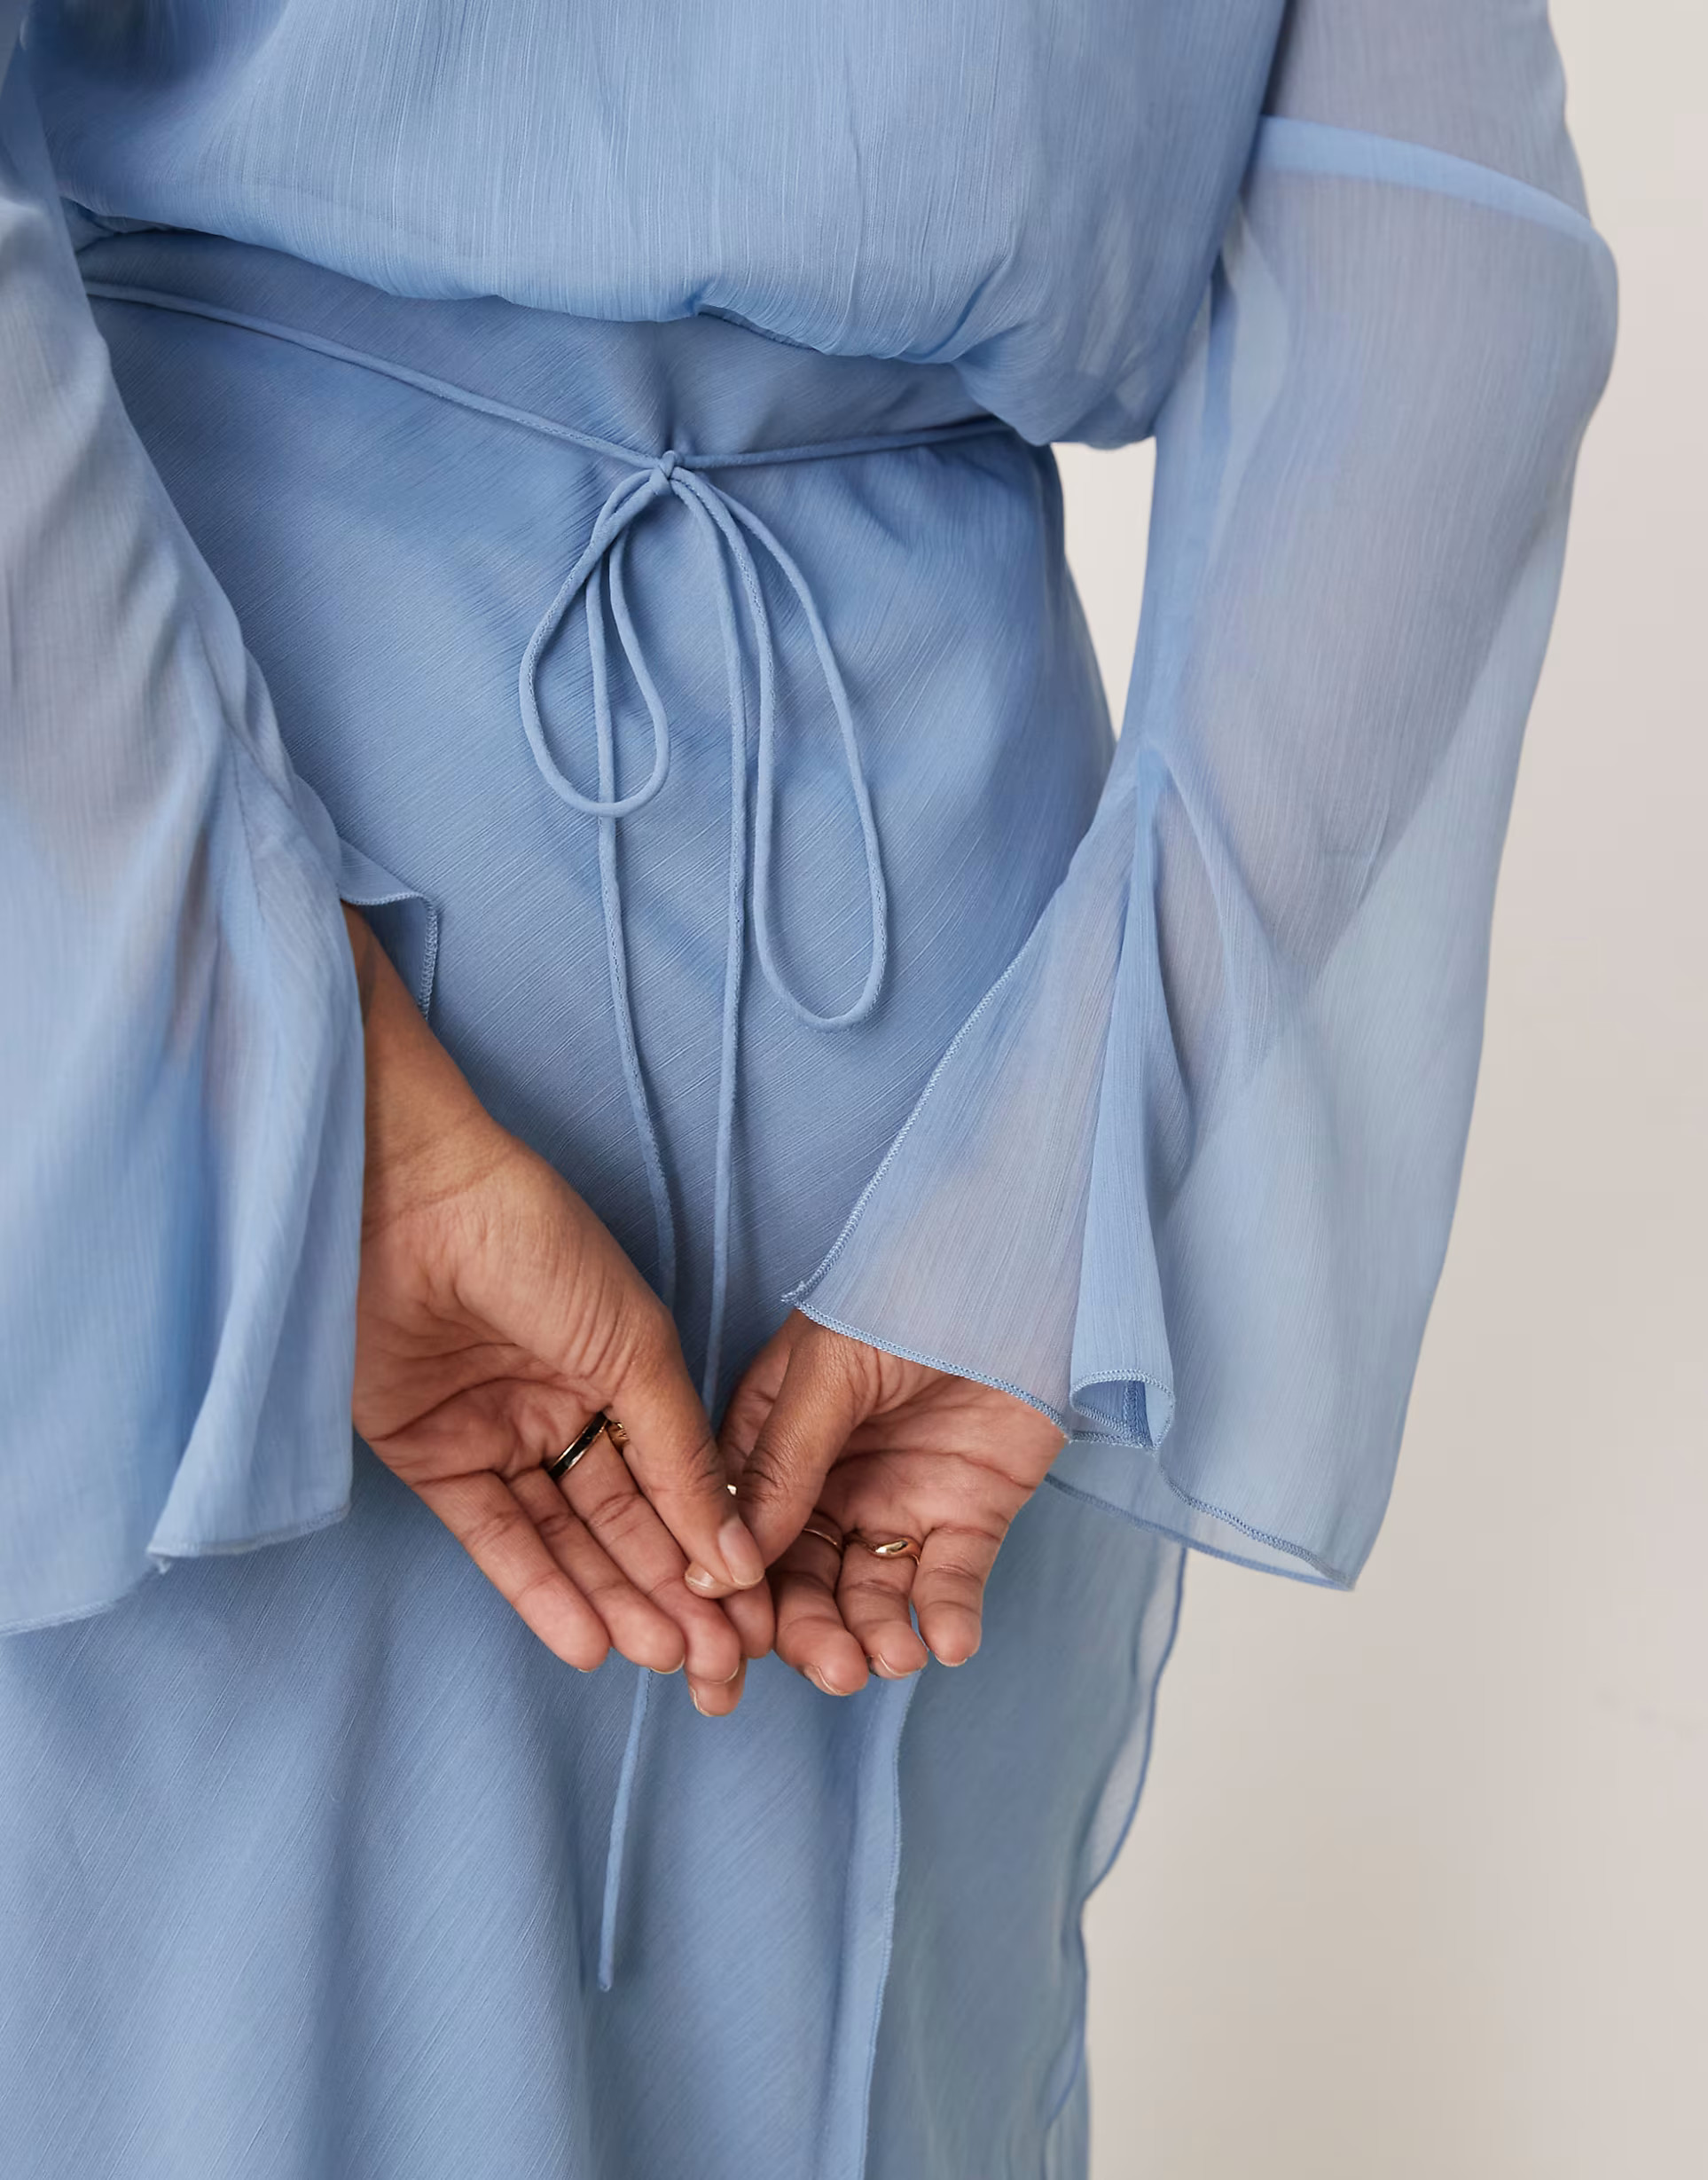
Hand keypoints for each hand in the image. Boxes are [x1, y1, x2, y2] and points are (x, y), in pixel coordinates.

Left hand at [343, 909, 771, 1711]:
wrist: (409, 1201)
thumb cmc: (539, 1245)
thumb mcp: (636, 1348)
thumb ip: (683, 1459)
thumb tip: (736, 1558)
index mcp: (623, 1376)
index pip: (676, 1483)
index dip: (712, 1554)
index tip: (754, 1622)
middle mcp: (563, 1413)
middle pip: (626, 1524)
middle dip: (672, 1596)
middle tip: (716, 1665)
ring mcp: (497, 1438)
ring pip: (567, 1542)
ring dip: (614, 1603)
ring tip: (660, 1661)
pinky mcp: (430, 1460)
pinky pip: (495, 1540)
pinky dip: (540, 1592)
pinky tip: (589, 1640)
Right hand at [718, 1312, 1063, 1694]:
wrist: (1016, 1266)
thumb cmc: (905, 1290)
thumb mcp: (827, 1369)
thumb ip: (783, 1463)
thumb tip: (724, 1562)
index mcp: (772, 1443)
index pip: (741, 1535)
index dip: (738, 1596)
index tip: (739, 1649)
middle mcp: (828, 1484)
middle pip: (803, 1582)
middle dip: (812, 1634)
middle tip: (835, 1667)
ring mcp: (898, 1501)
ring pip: (871, 1595)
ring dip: (876, 1636)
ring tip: (891, 1658)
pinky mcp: (968, 1514)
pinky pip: (951, 1581)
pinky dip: (949, 1618)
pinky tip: (949, 1641)